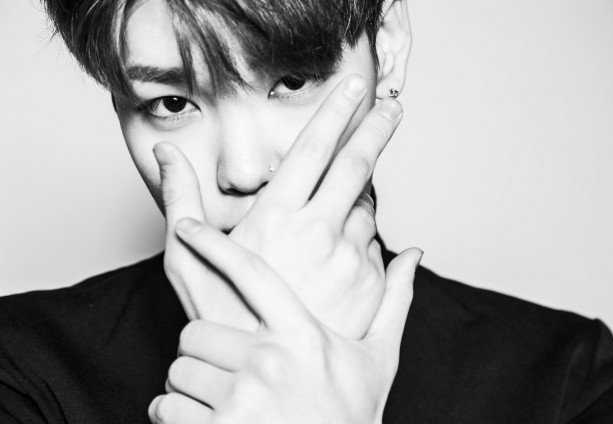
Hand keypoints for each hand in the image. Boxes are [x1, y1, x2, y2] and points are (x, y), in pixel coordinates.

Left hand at [149, 222, 422, 423]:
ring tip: (224, 397)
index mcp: (302, 335)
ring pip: (178, 370)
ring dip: (191, 384)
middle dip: (203, 350)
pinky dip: (175, 414)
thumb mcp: (378, 358)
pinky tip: (211, 421)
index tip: (189, 226)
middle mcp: (269, 364)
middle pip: (195, 331)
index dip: (214, 244)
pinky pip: (164, 407)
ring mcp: (241, 402)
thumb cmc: (352, 415)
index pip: (251, 274)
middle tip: (226, 368)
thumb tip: (413, 253)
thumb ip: (393, 301)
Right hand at [156, 74, 404, 337]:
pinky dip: (361, 240)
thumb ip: (180, 197)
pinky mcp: (370, 286)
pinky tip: (337, 257)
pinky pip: (374, 247)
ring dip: (356, 202)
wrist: (265, 376)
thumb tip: (166, 153)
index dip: (337, 111)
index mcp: (278, 218)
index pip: (314, 148)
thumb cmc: (222, 315)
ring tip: (330, 224)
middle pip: (359, 164)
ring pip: (366, 209)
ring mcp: (350, 261)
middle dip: (377, 127)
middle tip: (391, 107)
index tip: (355, 86)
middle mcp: (320, 233)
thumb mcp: (188, 257)